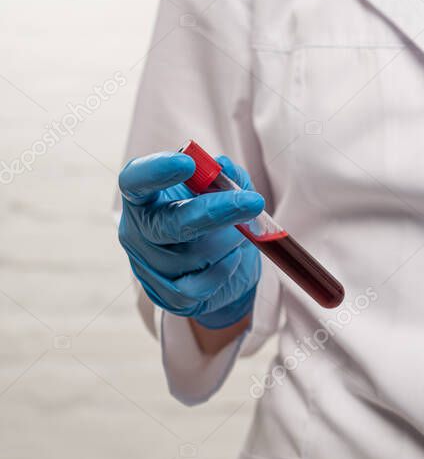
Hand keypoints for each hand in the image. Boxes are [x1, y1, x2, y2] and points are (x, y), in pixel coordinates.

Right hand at [117, 152, 264, 328]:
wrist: (216, 267)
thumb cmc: (212, 218)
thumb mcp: (220, 191)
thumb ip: (224, 176)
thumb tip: (225, 167)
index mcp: (143, 198)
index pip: (135, 181)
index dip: (156, 171)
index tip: (187, 162)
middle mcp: (138, 232)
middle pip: (169, 223)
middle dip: (214, 211)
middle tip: (253, 202)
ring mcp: (149, 267)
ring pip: (194, 256)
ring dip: (230, 241)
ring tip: (240, 233)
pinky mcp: (168, 296)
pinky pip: (201, 286)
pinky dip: (224, 269)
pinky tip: (233, 257)